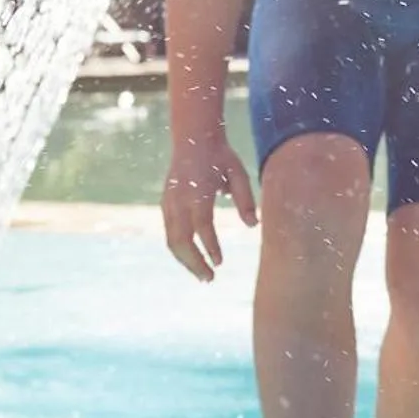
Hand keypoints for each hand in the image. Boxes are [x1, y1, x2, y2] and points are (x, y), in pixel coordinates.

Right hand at [162, 133, 257, 281]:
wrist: (193, 138)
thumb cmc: (220, 156)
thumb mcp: (238, 172)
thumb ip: (245, 199)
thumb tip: (253, 225)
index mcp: (197, 192)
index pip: (202, 226)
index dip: (210, 247)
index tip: (220, 262)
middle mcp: (179, 200)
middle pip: (181, 240)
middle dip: (194, 263)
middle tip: (210, 279)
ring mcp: (168, 203)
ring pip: (172, 241)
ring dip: (186, 261)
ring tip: (204, 276)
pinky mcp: (165, 205)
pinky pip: (170, 234)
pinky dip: (181, 250)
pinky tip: (193, 260)